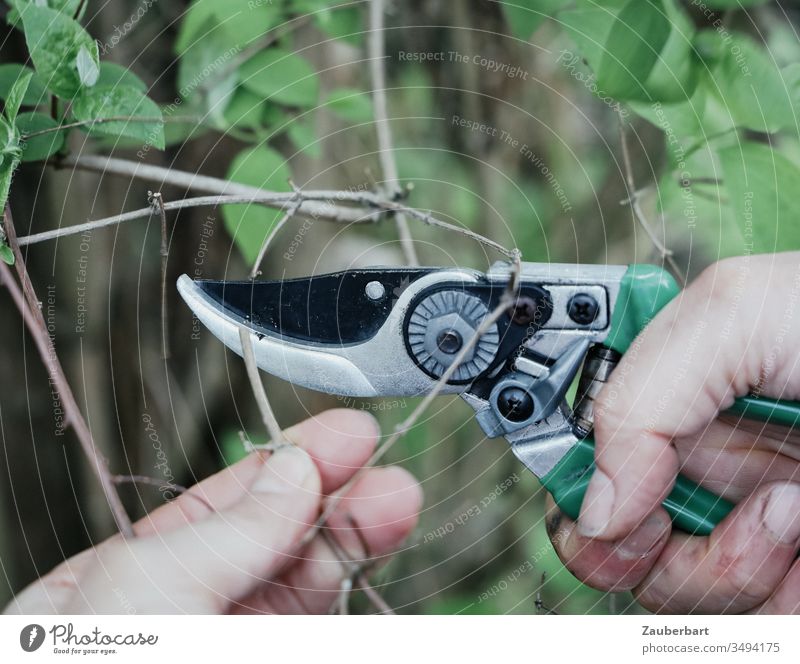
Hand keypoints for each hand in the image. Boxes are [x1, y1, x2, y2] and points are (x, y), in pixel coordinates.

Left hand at [3, 409, 420, 613]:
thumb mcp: (137, 598)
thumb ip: (220, 533)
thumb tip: (293, 470)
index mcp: (113, 590)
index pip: (213, 505)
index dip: (281, 461)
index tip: (342, 434)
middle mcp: (183, 612)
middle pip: (272, 536)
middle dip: (333, 489)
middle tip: (382, 459)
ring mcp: (235, 636)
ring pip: (309, 577)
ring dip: (358, 532)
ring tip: (399, 498)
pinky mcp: (284, 656)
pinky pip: (325, 608)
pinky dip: (355, 573)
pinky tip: (377, 547)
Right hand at [547, 253, 799, 612]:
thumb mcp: (731, 314)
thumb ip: (639, 394)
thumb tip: (598, 504)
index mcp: (664, 399)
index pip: (578, 456)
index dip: (568, 484)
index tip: (593, 497)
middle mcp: (691, 464)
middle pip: (605, 537)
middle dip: (621, 545)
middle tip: (658, 523)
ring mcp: (742, 523)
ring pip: (671, 592)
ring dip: (719, 562)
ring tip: (783, 508)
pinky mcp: (788, 575)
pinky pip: (745, 618)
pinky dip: (767, 594)